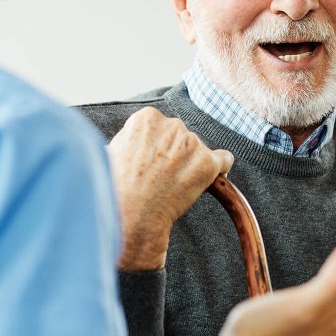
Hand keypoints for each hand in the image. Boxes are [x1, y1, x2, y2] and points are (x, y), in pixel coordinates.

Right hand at [107, 107, 232, 269]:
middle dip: (173, 154)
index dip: (154, 147)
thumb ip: (130, 141)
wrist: (128, 217)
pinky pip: (224, 160)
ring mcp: (193, 143)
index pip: (161, 127)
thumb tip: (132, 145)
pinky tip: (207, 181)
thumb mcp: (110, 153)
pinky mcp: (208, 163)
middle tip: (159, 179)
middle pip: (180, 137)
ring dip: (190, 165)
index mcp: (147, 118)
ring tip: (171, 188)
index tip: (149, 164)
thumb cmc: (113, 190)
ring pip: (199, 150)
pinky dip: (220, 169)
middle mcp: (173, 125)